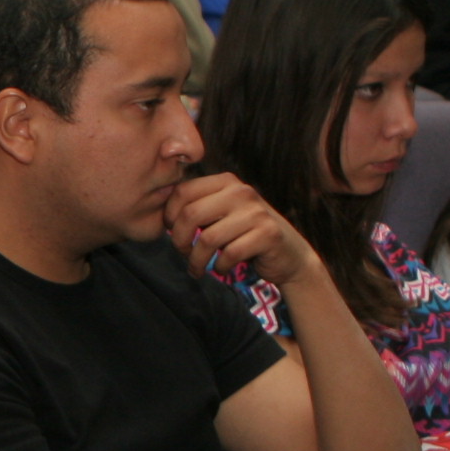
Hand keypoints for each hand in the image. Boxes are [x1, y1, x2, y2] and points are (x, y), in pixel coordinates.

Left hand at [163, 172, 316, 285]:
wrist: (289, 254)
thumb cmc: (245, 235)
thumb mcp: (222, 214)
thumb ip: (198, 208)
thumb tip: (159, 214)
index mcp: (226, 181)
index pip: (183, 191)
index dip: (169, 215)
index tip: (170, 232)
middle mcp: (242, 192)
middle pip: (190, 214)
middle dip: (179, 240)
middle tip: (182, 254)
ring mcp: (257, 212)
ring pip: (207, 239)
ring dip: (196, 260)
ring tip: (197, 269)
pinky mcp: (268, 234)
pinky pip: (229, 254)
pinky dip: (219, 267)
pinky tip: (221, 269)